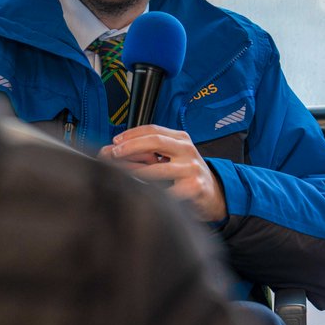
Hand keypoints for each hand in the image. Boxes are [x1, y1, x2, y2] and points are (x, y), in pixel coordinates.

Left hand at [99, 125, 226, 222]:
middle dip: (130, 147)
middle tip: (114, 154)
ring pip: (157, 169)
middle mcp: (187, 150)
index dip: (131, 134)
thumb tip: (111, 150)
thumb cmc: (186, 174)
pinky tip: (141, 194)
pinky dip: (151, 193)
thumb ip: (147, 152)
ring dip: (134, 172)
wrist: (213, 194)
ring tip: (121, 176)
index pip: (153, 130)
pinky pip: (167, 192)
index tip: (115, 142)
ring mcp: (192, 168)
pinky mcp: (194, 188)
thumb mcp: (171, 157)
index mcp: (181, 139)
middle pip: (155, 142)